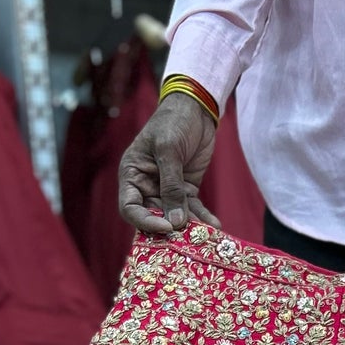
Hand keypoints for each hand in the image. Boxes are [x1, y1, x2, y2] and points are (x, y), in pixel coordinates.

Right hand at [118, 93, 221, 236]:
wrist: (196, 107)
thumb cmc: (173, 121)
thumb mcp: (169, 151)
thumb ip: (171, 186)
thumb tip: (174, 223)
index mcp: (133, 175)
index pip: (130, 208)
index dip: (145, 221)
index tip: (166, 227)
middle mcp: (147, 186)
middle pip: (154, 217)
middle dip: (171, 228)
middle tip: (190, 236)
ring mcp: (167, 190)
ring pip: (175, 217)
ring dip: (190, 226)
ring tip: (206, 235)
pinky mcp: (186, 190)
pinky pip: (193, 210)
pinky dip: (203, 218)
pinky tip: (215, 225)